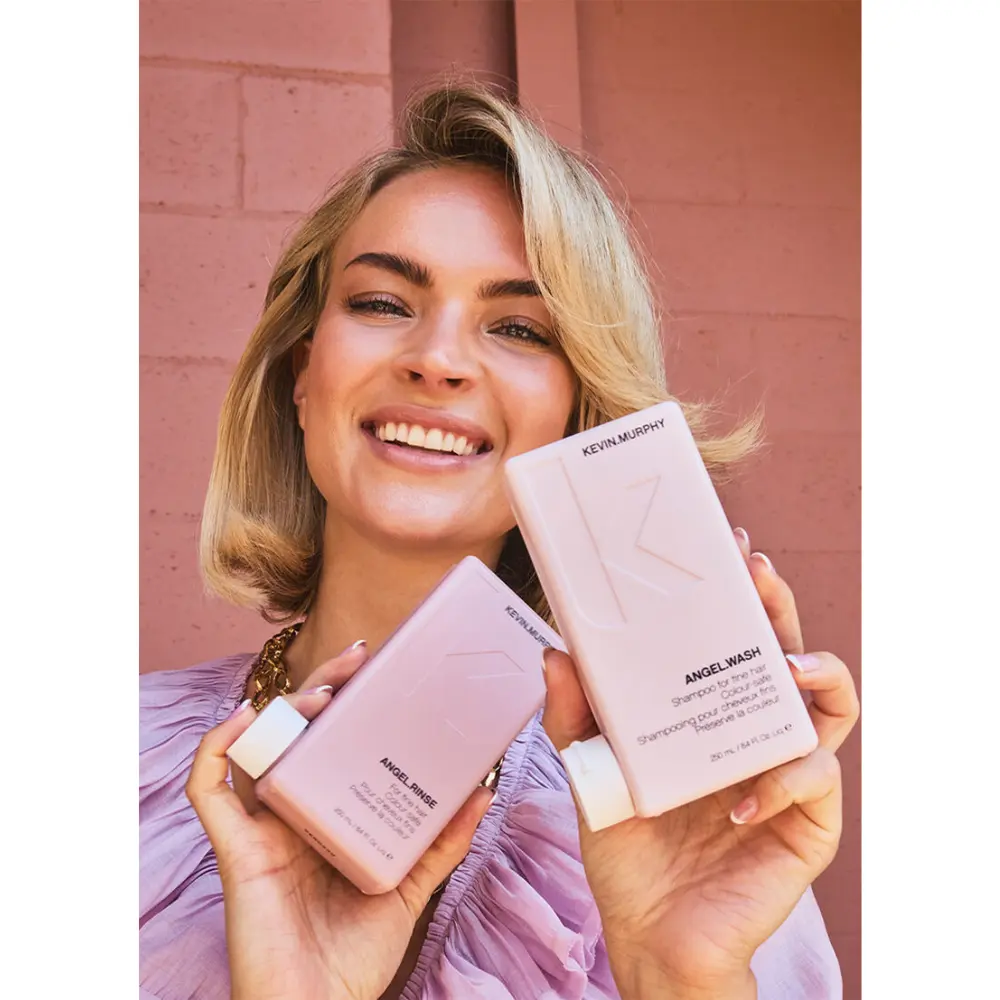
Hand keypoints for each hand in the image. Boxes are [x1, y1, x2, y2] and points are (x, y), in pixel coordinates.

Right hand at [186, 642, 493, 999]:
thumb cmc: (354, 958)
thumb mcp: (409, 888)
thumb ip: (442, 842)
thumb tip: (484, 789)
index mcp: (327, 814)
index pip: (331, 741)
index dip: (347, 700)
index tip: (377, 664)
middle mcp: (291, 813)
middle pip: (295, 733)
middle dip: (321, 687)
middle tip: (358, 659)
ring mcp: (260, 829)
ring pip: (255, 747)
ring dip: (281, 708)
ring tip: (321, 693)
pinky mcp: (235, 851)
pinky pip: (208, 790)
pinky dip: (216, 749)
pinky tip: (244, 719)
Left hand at [542, 529, 858, 999]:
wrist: (649, 929)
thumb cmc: (626, 844)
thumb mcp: (590, 770)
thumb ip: (574, 715)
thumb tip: (555, 650)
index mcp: (711, 711)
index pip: (734, 640)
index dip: (738, 595)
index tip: (727, 549)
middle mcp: (755, 731)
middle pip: (785, 653)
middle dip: (778, 608)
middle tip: (758, 574)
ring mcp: (787, 774)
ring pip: (832, 707)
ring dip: (818, 675)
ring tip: (787, 664)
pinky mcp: (807, 822)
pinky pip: (815, 782)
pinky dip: (784, 779)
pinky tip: (740, 799)